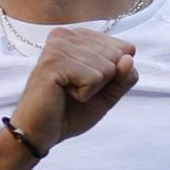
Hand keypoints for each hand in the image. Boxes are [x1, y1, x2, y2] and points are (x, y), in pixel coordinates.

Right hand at [9, 28, 137, 154]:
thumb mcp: (107, 94)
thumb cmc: (69, 112)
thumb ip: (123, 77)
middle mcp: (66, 35)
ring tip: (67, 92)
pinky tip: (63, 94)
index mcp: (78, 37)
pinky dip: (84, 94)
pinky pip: (94, 78)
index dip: (112, 76)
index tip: (85, 84)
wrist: (40, 133)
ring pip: (108, 67)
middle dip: (103, 82)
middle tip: (75, 91)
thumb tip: (129, 58)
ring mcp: (58, 46)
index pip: (124, 49)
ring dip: (93, 90)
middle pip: (117, 56)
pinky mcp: (54, 61)